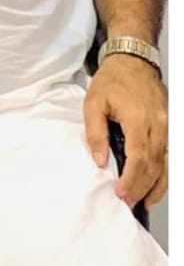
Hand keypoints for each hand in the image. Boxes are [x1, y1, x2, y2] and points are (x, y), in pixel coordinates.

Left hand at [84, 55, 167, 208]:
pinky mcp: (172, 126)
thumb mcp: (93, 103)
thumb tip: (100, 161)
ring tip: (146, 203)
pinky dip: (166, 173)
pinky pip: (171, 155)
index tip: (122, 194)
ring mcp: (169, 126)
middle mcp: (160, 124)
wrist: (133, 61)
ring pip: (168, 163)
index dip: (131, 179)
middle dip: (143, 188)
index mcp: (139, 119)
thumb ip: (95, 133)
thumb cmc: (112, 81)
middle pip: (155, 165)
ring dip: (158, 186)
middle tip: (130, 203)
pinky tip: (158, 185)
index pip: (138, 158)